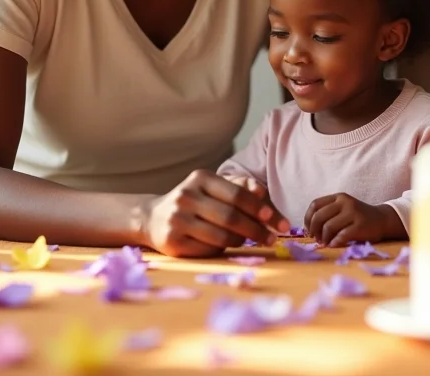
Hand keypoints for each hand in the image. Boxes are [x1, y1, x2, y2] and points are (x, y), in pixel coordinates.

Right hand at [141, 170, 289, 257]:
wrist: (153, 218)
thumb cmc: (195, 203)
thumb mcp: (214, 190)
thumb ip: (241, 192)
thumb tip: (266, 200)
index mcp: (200, 178)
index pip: (236, 194)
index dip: (259, 208)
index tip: (276, 221)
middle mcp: (187, 196)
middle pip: (231, 217)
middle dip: (256, 230)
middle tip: (271, 239)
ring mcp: (177, 219)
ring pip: (221, 236)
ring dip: (240, 241)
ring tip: (246, 241)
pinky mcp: (173, 241)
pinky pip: (208, 250)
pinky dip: (222, 250)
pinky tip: (224, 246)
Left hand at [304, 193, 403, 246]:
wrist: (382, 220)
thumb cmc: (357, 217)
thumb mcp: (342, 209)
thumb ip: (328, 213)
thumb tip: (308, 229)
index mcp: (338, 197)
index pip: (315, 204)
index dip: (307, 218)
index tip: (308, 230)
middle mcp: (345, 202)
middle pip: (319, 216)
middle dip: (314, 230)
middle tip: (316, 239)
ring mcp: (353, 213)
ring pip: (329, 226)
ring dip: (323, 238)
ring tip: (324, 243)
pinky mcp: (360, 225)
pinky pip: (342, 235)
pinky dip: (334, 242)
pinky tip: (333, 245)